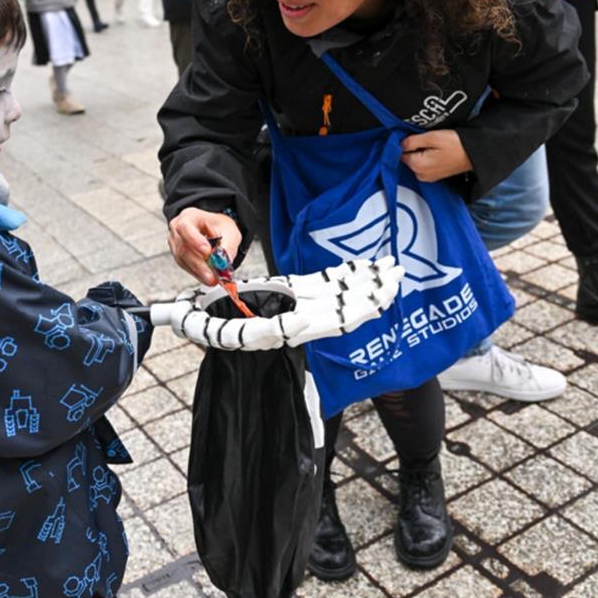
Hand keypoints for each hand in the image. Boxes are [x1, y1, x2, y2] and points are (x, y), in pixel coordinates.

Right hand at [149, 256, 403, 349]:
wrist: (197, 320)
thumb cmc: (205, 324)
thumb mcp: (221, 328)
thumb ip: (254, 328)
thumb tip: (289, 324)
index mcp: (284, 329)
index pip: (329, 322)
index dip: (356, 311)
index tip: (379, 301)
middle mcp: (296, 319)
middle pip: (342, 307)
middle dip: (372, 292)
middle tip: (401, 276)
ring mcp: (296, 306)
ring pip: (338, 295)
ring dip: (365, 283)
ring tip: (393, 270)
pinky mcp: (294, 293)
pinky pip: (324, 284)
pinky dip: (345, 275)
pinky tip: (365, 268)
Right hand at [167, 207, 241, 284]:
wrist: (214, 229)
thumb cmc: (219, 227)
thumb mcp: (230, 232)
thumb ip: (228, 246)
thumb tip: (224, 262)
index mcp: (189, 216)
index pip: (185, 226)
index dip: (195, 240)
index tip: (207, 252)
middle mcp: (177, 229)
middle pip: (182, 247)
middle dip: (198, 264)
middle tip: (211, 275)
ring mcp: (175, 243)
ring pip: (182, 259)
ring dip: (198, 271)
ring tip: (212, 279)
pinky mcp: (178, 255)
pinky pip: (185, 266)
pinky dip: (197, 273)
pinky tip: (207, 278)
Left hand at [401, 130, 471, 181]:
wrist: (475, 154)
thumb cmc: (456, 145)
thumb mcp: (433, 137)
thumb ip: (412, 141)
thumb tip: (399, 143)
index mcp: (417, 166)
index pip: (400, 153)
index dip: (407, 143)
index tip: (418, 137)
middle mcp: (420, 175)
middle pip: (408, 157)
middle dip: (415, 148)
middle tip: (429, 141)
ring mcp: (428, 177)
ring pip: (416, 161)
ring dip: (422, 152)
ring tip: (436, 146)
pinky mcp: (434, 176)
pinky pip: (424, 165)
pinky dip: (428, 158)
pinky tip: (438, 152)